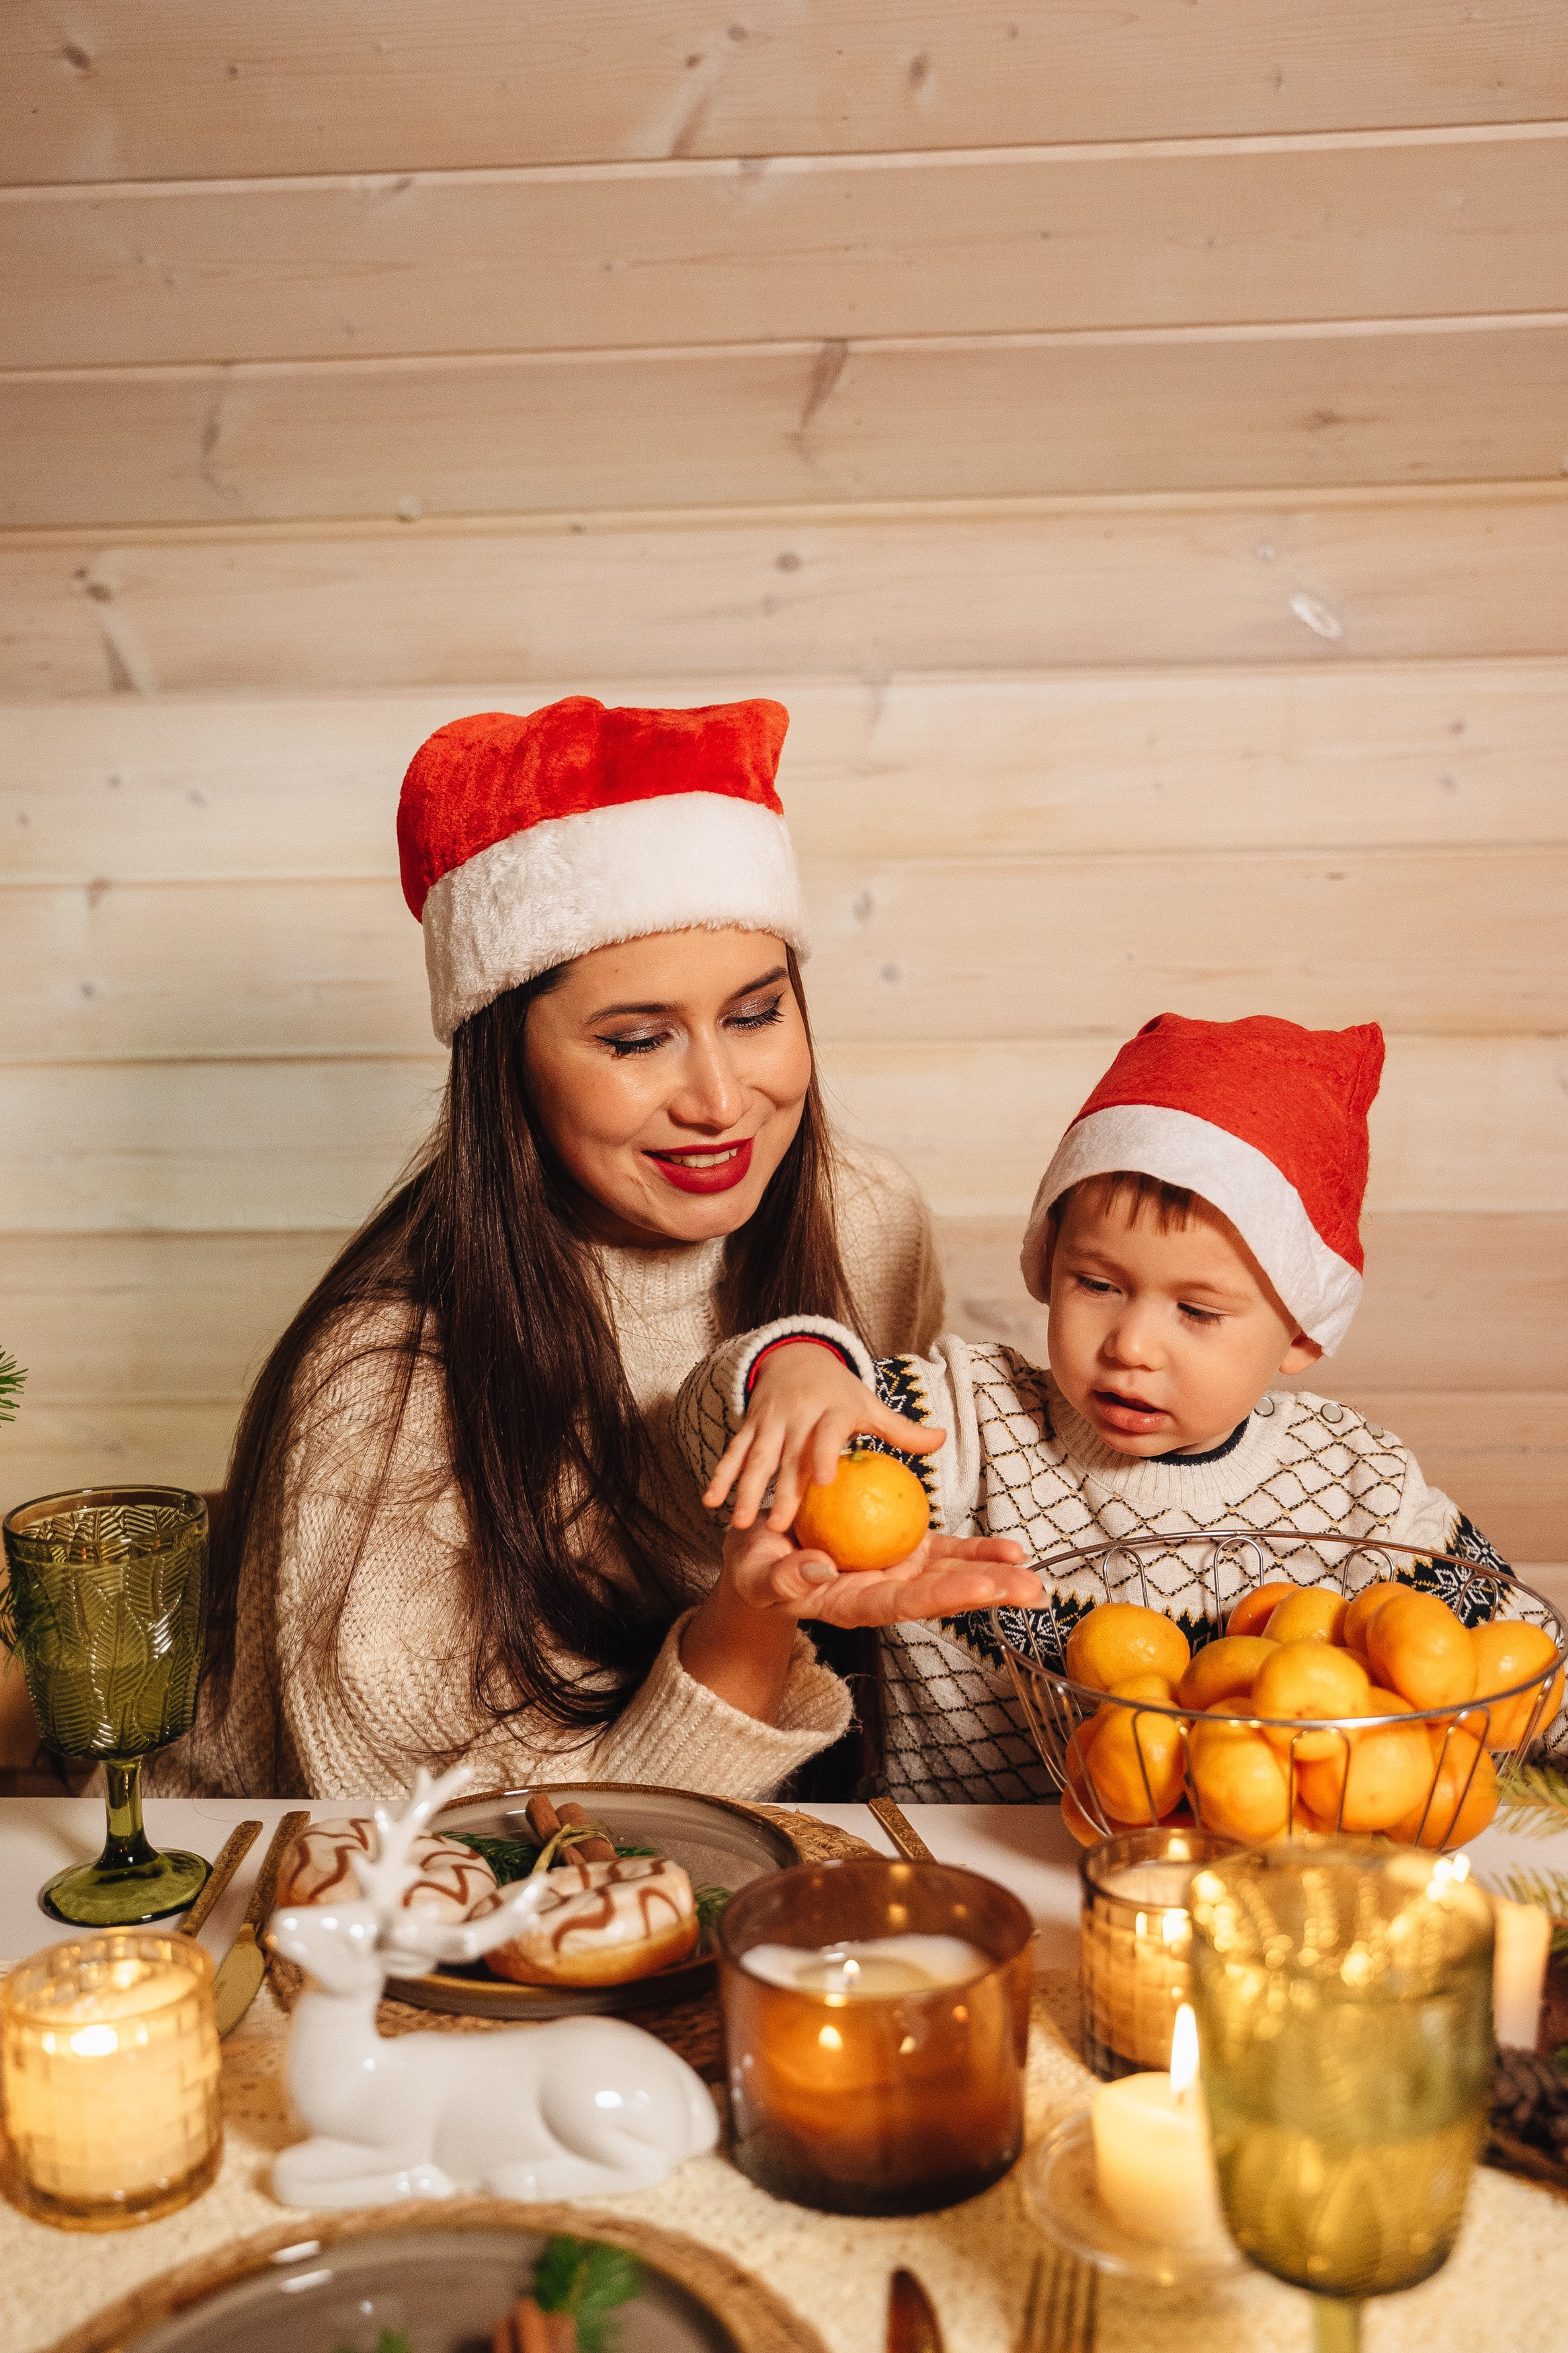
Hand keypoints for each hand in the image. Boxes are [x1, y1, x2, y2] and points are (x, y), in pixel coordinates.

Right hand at [704, 1340, 946, 1531]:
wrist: (797, 1358)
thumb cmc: (842, 1396)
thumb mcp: (870, 1407)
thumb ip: (902, 1430)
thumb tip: (943, 1440)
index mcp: (833, 1410)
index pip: (829, 1430)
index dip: (824, 1452)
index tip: (822, 1480)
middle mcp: (799, 1414)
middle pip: (789, 1454)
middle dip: (781, 1488)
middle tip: (778, 1527)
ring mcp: (770, 1420)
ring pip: (756, 1457)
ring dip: (745, 1489)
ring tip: (740, 1523)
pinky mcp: (750, 1425)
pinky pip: (733, 1452)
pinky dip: (720, 1476)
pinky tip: (711, 1503)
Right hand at [722, 1518, 1034, 1627]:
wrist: (761, 1553)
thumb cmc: (754, 1568)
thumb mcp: (756, 1573)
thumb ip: (784, 1578)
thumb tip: (818, 1568)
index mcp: (852, 1604)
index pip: (902, 1604)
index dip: (944, 1597)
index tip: (983, 1590)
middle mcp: (882, 1592)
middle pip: (939, 1593)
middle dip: (987, 1592)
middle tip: (1031, 1589)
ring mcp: (894, 1570)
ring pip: (950, 1572)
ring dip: (993, 1572)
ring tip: (1031, 1571)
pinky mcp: (900, 1549)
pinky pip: (942, 1550)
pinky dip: (975, 1549)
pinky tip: (1008, 1550)